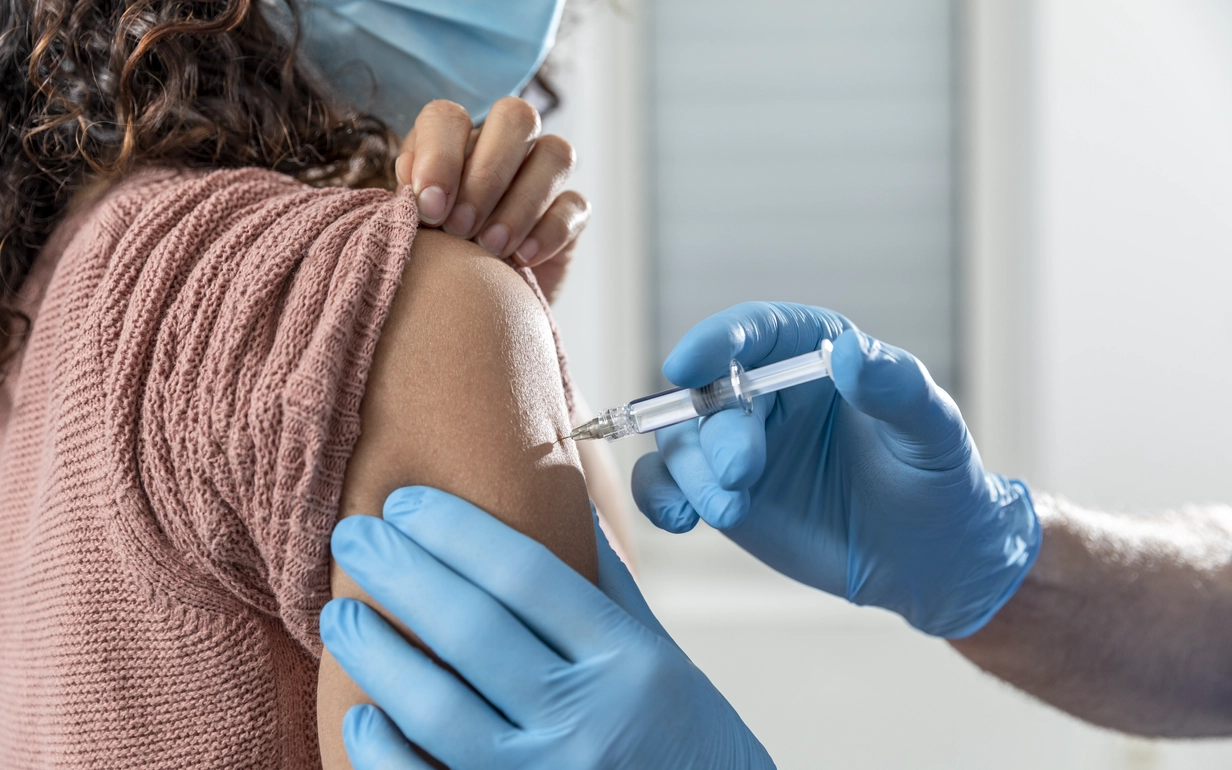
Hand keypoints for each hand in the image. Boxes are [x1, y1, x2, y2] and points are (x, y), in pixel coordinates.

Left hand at [321, 487, 773, 769]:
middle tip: (351, 535)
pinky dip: (384, 751)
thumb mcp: (662, 657)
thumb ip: (606, 585)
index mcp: (628, 662)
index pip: (526, 574)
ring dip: (377, 654)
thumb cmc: (685, 741)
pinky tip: (364, 715)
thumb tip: (561, 493)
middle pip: (472, 629)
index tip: (404, 502)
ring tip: (340, 616)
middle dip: (400, 572)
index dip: (454, 530)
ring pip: (437, 709)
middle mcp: (589, 720)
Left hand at [397, 97, 588, 301]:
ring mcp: (543, 176)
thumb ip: (407, 200)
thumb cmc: (432, 262)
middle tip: (460, 228)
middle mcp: (503, 147)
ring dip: (521, 201)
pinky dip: (549, 231)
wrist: (469, 310)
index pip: (449, 117)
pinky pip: (575, 206)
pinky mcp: (571, 214)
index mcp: (453, 141)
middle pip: (517, 117)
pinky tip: (521, 259)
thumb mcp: (411, 231)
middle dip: (488, 174)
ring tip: (490, 247)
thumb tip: (410, 171)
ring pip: (556, 154)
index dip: (440, 154)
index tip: (428, 207)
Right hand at [631, 302, 1040, 638]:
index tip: (687, 363)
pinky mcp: (719, 489)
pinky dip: (658, 499)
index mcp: (811, 353)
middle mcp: (764, 391)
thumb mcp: (934, 433)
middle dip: (716, 433)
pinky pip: (666, 484)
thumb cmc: (939, 482)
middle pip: (709, 393)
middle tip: (743, 474)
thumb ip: (897, 388)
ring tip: (732, 511)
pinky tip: (679, 522)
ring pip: (680, 440)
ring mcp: (736, 442)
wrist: (928, 559)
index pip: (753, 331)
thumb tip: (850, 352)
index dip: (715, 340)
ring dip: (692, 474)